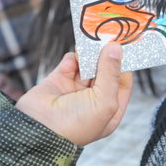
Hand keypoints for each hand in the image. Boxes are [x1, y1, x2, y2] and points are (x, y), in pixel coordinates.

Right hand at [16, 41, 132, 145]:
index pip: (123, 83)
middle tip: (110, 37)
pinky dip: (73, 58)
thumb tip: (116, 48)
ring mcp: (75, 89)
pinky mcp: (58, 80)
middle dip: (107, 56)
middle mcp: (94, 100)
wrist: (38, 129)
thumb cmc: (76, 124)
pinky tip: (74, 60)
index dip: (126, 65)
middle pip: (106, 71)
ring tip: (92, 44)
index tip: (127, 45)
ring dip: (90, 55)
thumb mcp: (104, 101)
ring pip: (88, 65)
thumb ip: (111, 73)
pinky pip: (70, 63)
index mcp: (109, 110)